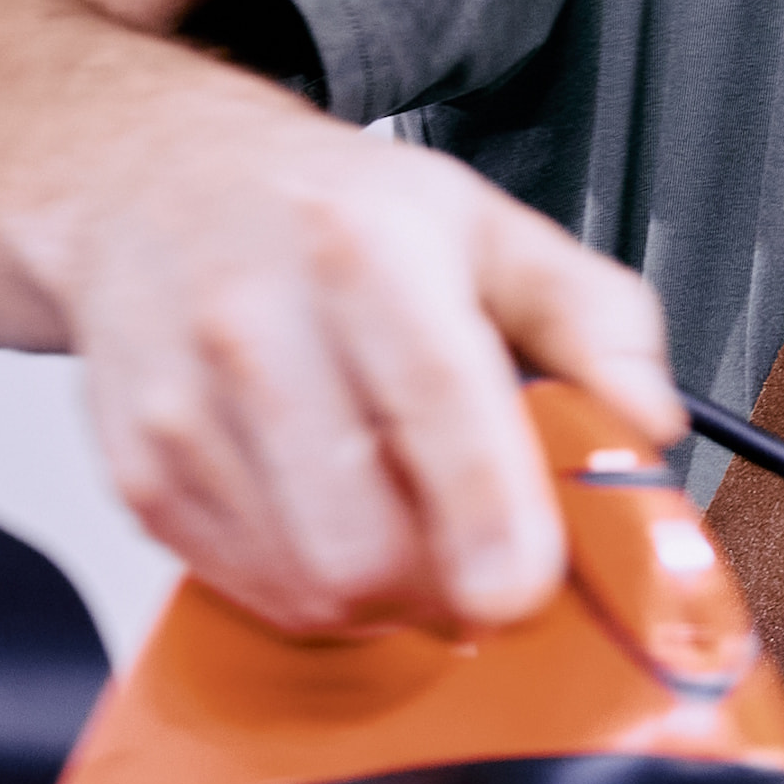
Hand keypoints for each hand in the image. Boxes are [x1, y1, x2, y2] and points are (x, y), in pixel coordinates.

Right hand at [39, 94, 682, 638]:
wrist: (154, 188)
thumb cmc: (330, 214)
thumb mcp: (489, 228)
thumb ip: (597, 323)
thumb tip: (645, 427)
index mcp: (364, 250)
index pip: (432, 401)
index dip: (485, 517)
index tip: (521, 591)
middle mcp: (254, 323)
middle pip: (361, 540)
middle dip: (445, 584)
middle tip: (482, 557)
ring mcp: (180, 405)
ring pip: (306, 585)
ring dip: (382, 595)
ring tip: (402, 521)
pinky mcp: (138, 473)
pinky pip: (249, 591)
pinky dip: (308, 584)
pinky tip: (326, 513)